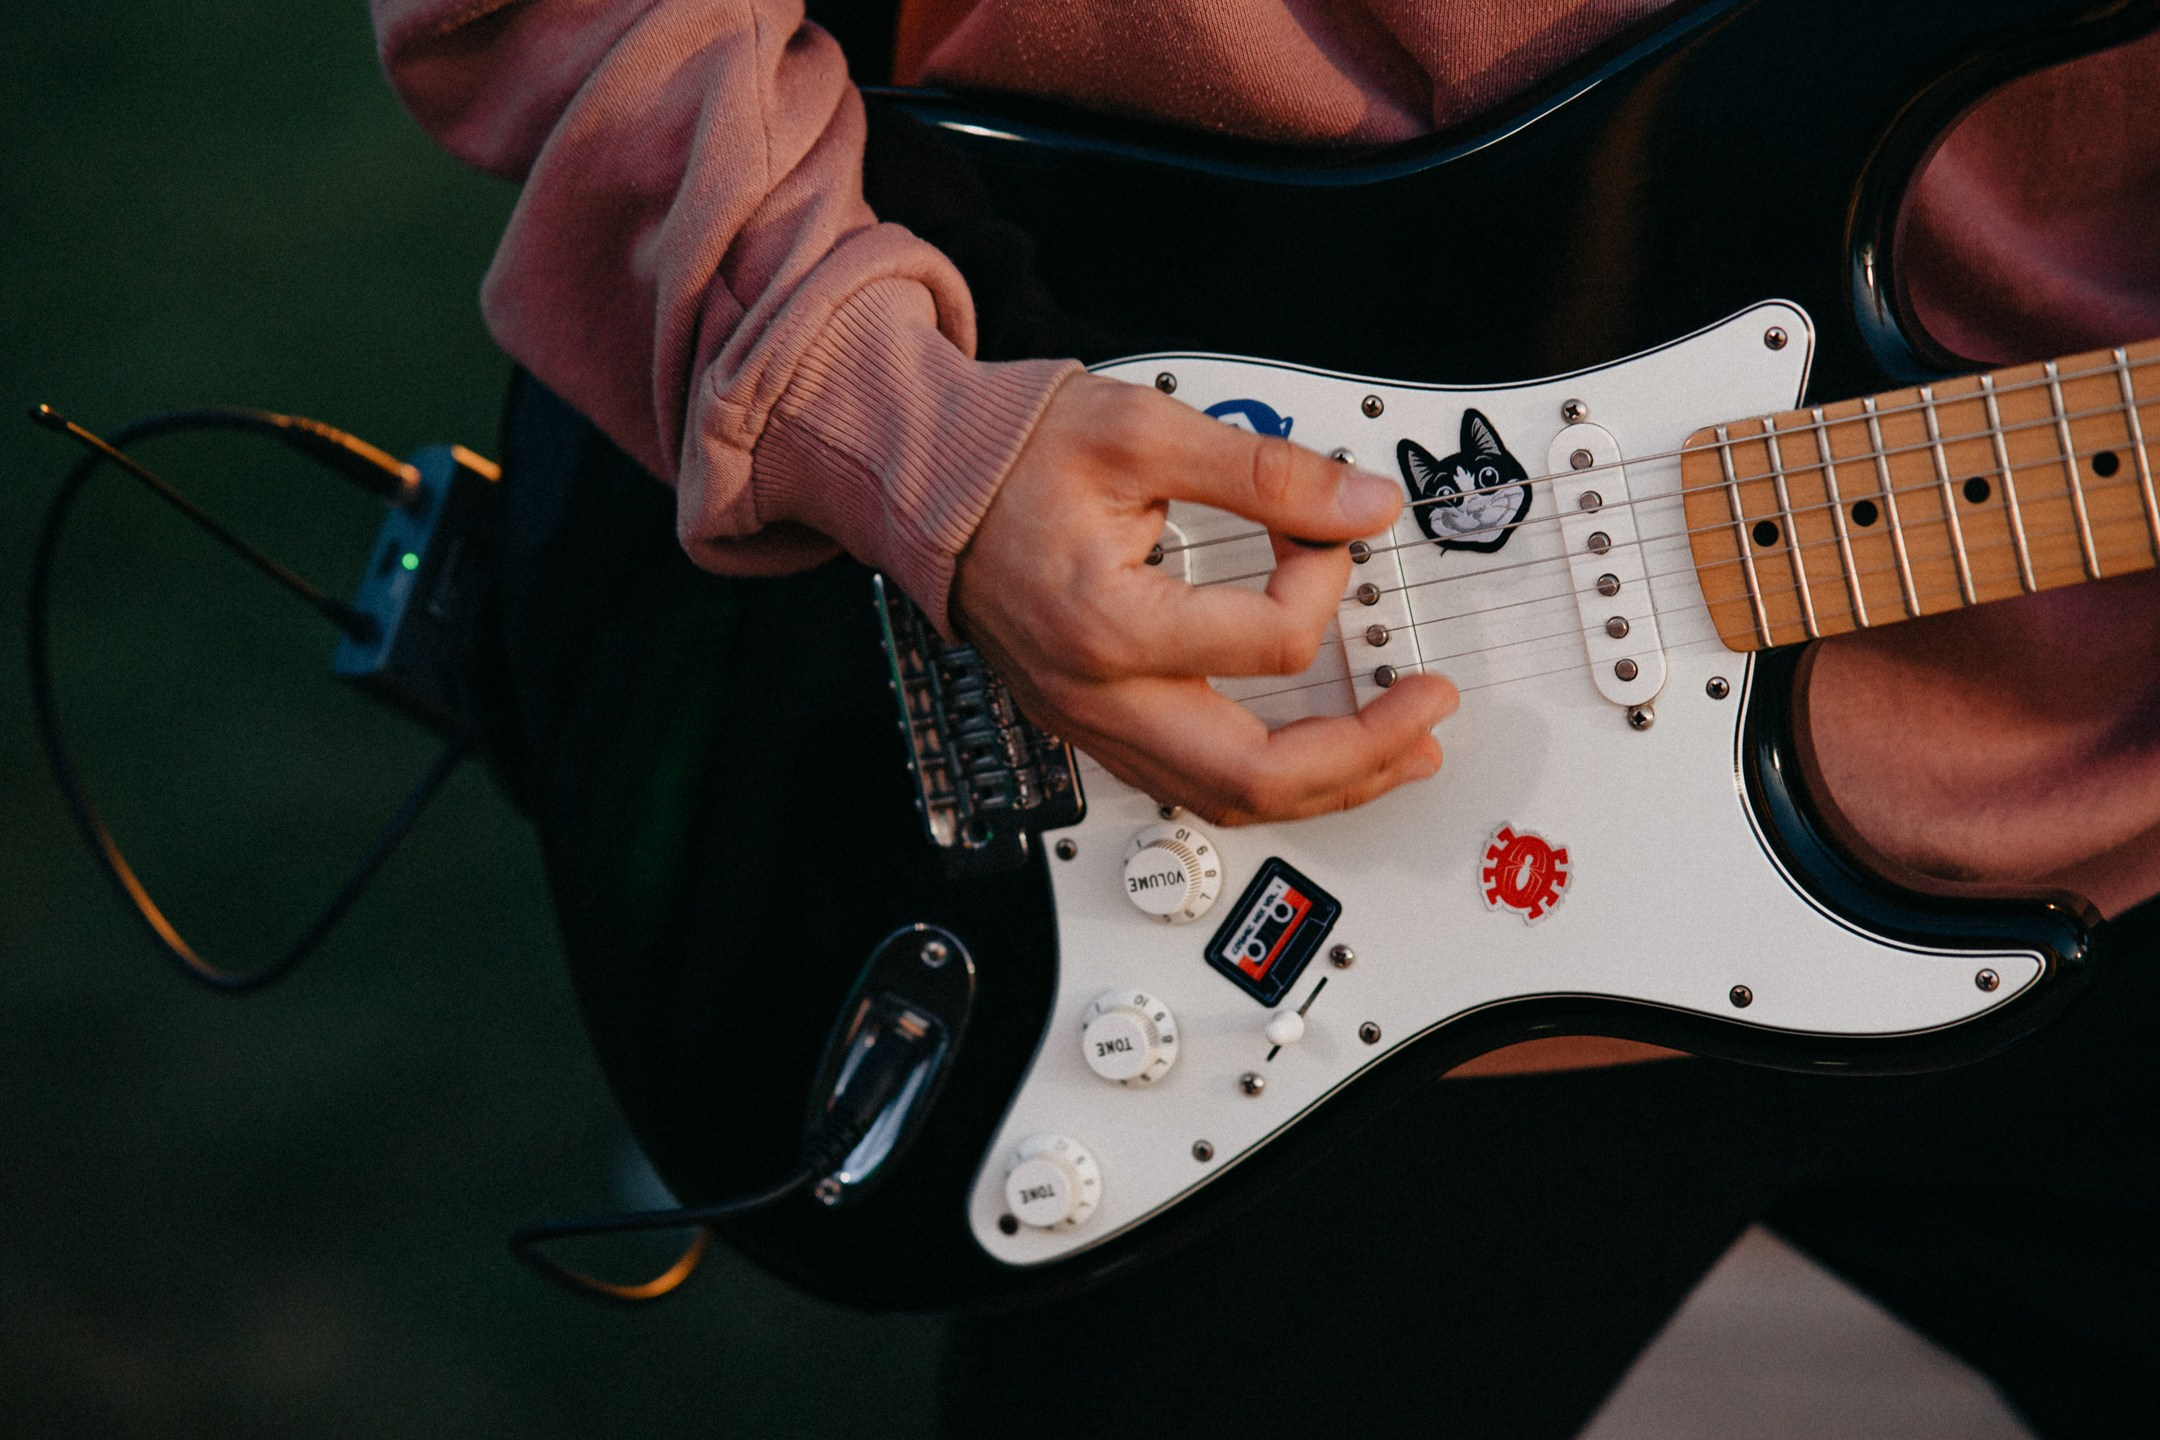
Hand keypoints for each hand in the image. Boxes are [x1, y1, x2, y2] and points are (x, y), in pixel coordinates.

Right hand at [951, 374, 1458, 825]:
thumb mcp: (1146, 431)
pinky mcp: (1089, 725)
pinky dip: (1267, 782)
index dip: (1322, 580)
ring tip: (1397, 753)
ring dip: (1326, 786)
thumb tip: (1364, 508)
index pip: (1271, 642)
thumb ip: (1266, 473)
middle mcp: (1096, 695)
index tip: (1322, 531)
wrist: (927, 484)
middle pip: (1256, 776)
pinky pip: (1191, 786)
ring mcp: (1089, 722)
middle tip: (1428, 713)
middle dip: (1364, 753)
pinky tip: (1311, 757)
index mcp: (1109, 623)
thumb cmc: (1014, 456)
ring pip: (1226, 802)